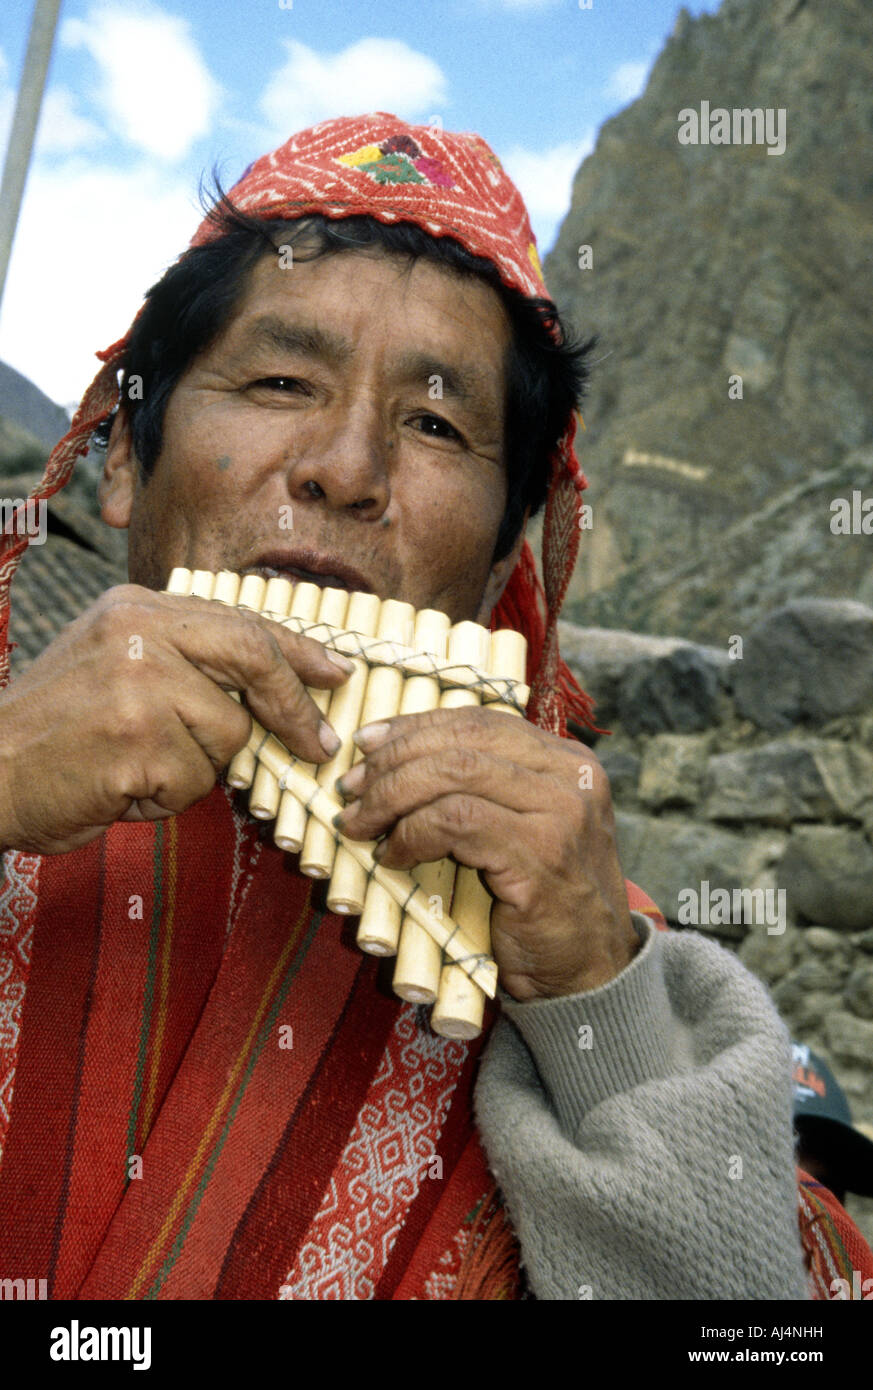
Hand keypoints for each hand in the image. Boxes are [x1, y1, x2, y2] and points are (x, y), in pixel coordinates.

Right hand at [0, 584, 351, 854]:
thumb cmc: (56, 730)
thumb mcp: (115, 663)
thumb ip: (185, 660)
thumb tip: (276, 685)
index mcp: (137, 606)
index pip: (240, 619)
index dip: (298, 650)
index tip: (336, 672)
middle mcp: (138, 632)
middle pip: (253, 656)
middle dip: (292, 705)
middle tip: (317, 743)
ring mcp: (135, 685)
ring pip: (226, 734)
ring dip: (196, 768)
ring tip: (135, 766)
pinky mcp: (133, 742)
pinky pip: (194, 781)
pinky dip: (166, 799)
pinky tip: (121, 788)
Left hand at [333, 708, 639, 1000]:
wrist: (591, 971)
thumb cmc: (541, 903)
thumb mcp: (518, 828)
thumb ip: (482, 790)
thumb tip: (391, 756)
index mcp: (565, 760)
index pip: (478, 720)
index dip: (414, 727)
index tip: (367, 744)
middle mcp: (569, 775)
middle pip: (462, 741)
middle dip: (393, 760)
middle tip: (352, 789)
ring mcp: (559, 812)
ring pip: (454, 773)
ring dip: (392, 796)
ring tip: (360, 823)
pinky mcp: (539, 854)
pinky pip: (455, 821)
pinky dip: (411, 833)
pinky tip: (392, 856)